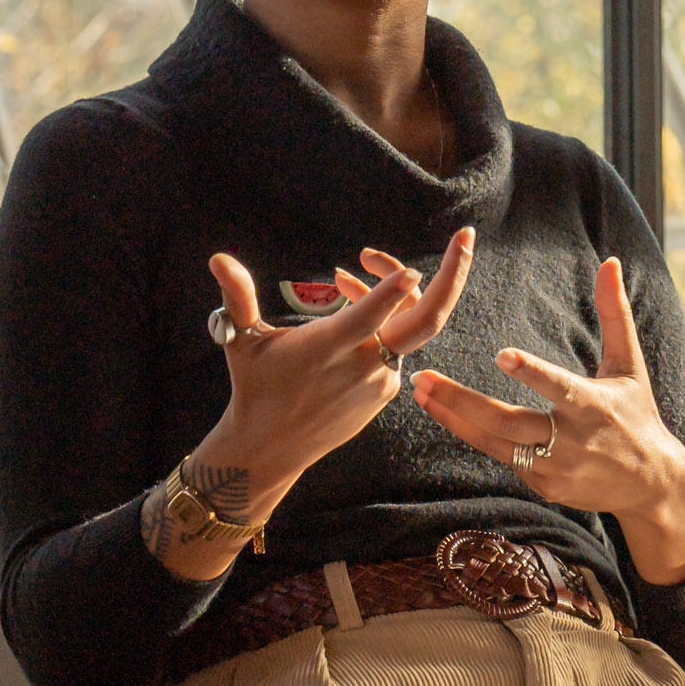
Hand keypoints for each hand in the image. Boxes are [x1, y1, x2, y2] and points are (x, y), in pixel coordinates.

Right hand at [176, 231, 476, 566]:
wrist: (271, 448)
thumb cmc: (254, 386)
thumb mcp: (242, 340)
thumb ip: (236, 298)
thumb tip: (218, 258)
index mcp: (330, 347)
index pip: (374, 314)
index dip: (392, 290)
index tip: (411, 268)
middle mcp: (364, 363)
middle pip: (427, 319)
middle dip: (454, 275)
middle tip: (466, 237)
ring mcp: (381, 379)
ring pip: (405, 324)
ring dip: (389, 292)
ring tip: (348, 272)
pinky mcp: (385, 391)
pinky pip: (396, 344)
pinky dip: (383, 319)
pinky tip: (350, 300)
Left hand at [416, 257, 684, 586]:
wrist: (650, 483)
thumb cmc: (637, 413)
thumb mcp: (629, 365)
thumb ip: (614, 314)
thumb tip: (609, 262)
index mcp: (593, 405)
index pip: (558, 386)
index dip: (531, 372)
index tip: (502, 355)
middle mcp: (571, 440)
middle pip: (507, 422)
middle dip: (461, 402)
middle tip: (424, 378)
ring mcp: (556, 469)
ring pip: (495, 444)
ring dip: (454, 419)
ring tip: (421, 394)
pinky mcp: (545, 487)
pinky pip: (504, 459)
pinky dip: (476, 437)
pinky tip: (447, 415)